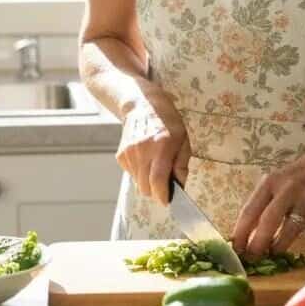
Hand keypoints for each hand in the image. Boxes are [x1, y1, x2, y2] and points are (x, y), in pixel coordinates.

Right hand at [115, 84, 190, 206]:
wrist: (141, 104)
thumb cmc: (167, 120)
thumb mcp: (183, 138)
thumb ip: (181, 164)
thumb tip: (180, 186)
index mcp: (161, 146)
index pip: (157, 180)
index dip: (163, 195)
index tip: (168, 201)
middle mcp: (142, 151)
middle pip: (146, 187)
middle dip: (156, 192)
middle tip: (165, 186)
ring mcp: (129, 153)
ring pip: (138, 183)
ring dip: (148, 183)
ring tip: (155, 167)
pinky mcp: (121, 155)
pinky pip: (131, 174)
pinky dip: (139, 174)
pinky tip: (145, 160)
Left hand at [231, 151, 304, 259]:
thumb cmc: (294, 180)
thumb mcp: (275, 184)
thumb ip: (263, 204)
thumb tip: (245, 233)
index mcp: (268, 182)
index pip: (249, 209)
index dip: (240, 231)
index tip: (233, 248)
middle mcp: (283, 189)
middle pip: (265, 219)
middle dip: (254, 242)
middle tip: (246, 257)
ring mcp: (299, 200)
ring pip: (282, 227)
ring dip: (270, 245)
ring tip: (261, 257)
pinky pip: (295, 231)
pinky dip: (284, 243)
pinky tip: (277, 250)